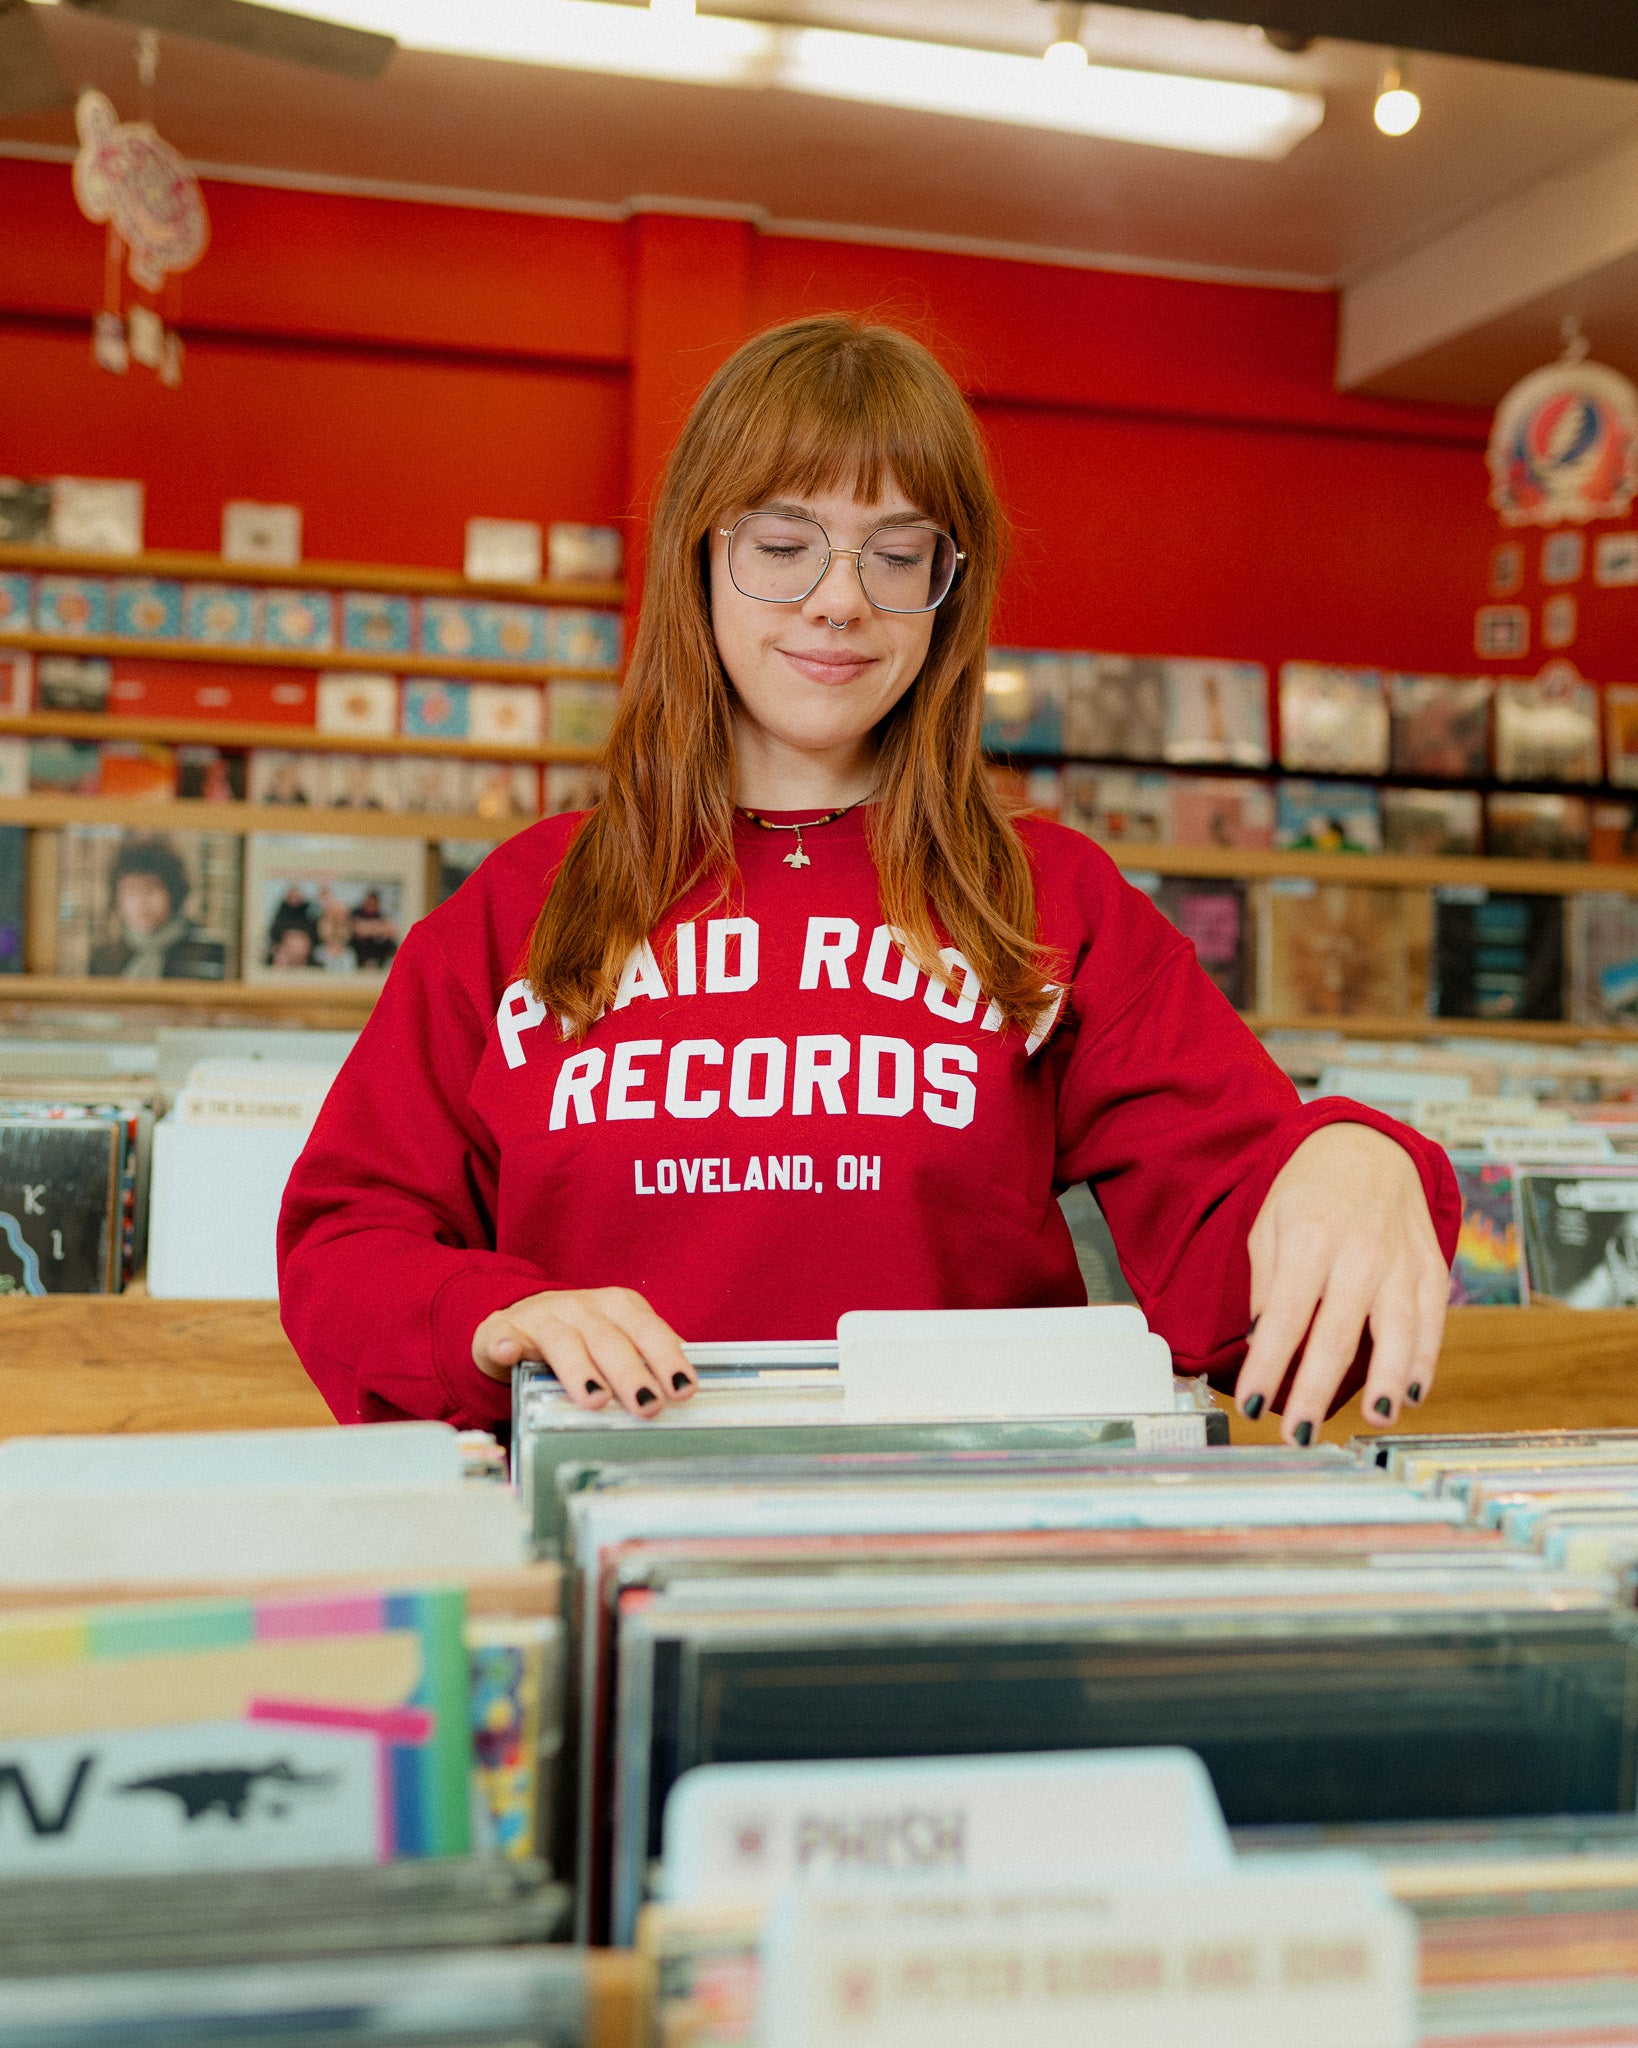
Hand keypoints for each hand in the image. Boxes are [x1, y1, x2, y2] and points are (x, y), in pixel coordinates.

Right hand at [472, 1286, 697, 1419]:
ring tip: (594, 1399)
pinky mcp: (504, 1330)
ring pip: (563, 1341)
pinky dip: (505, 1344)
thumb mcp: (619, 1337)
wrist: (518, 1317)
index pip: (648, 1330)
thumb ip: (649, 1356)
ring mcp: (542, 1317)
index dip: (667, 1357)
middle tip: (647, 1404)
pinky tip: (508, 1353)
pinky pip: (503, 1336)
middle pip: (609, 1339)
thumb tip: (687, 1386)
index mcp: (618, 1307)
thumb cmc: (582, 1336)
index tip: (683, 1388)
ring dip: (579, 1369)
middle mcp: (582, 1307)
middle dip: (630, 1373)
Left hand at [1235, 1124, 1447, 1444]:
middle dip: (1316, 1388)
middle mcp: (1358, 1251)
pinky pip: (1432, 1321)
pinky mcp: (1431, 1268)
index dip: (1269, 1363)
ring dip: (1386, 1379)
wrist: (1367, 1147)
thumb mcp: (1268, 1224)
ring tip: (1374, 1419)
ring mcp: (1401, 1260)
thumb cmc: (1308, 1192)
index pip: (1285, 1314)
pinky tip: (1411, 1394)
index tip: (1253, 1405)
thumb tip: (1259, 1342)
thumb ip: (1266, 1284)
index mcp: (1308, 1236)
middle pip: (1337, 1331)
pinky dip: (1424, 1360)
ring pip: (1397, 1329)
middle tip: (1299, 1434)